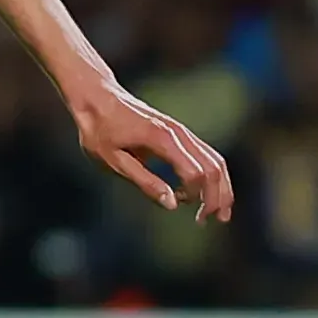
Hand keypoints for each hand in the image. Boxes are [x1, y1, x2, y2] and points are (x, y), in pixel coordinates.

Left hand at [66, 73, 233, 221]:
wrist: (96, 97)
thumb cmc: (99, 129)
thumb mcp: (112, 160)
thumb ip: (144, 182)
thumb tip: (172, 204)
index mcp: (162, 139)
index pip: (195, 173)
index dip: (195, 196)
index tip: (180, 207)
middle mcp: (179, 133)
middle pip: (214, 168)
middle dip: (217, 197)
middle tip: (208, 220)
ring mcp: (182, 131)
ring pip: (216, 161)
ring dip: (222, 188)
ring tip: (219, 213)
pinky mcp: (180, 132)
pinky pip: (207, 155)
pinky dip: (213, 176)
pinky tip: (204, 193)